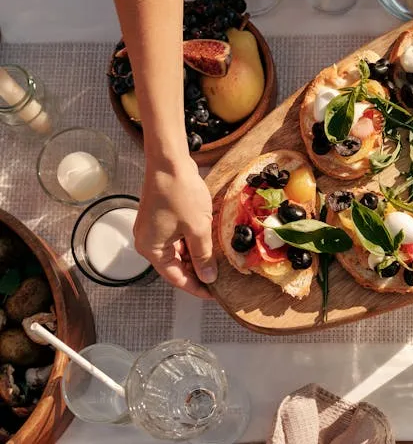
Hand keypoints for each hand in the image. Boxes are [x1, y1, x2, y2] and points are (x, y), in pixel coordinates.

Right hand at [134, 155, 216, 298]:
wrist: (170, 162)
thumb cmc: (180, 193)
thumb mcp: (197, 229)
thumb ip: (203, 256)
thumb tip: (208, 277)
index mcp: (151, 249)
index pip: (176, 278)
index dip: (197, 288)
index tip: (214, 295)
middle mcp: (148, 241)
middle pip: (175, 265)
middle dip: (197, 272)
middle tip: (220, 280)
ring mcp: (154, 229)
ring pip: (178, 251)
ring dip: (196, 257)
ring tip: (218, 264)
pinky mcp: (161, 218)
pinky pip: (178, 238)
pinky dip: (192, 243)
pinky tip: (209, 245)